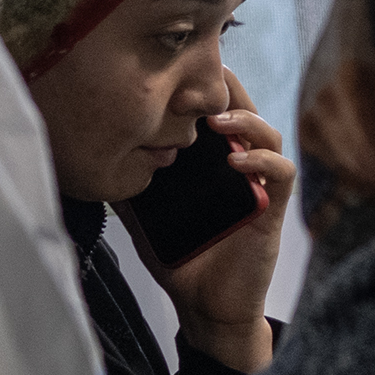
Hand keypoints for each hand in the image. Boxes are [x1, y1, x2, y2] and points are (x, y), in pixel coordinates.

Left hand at [153, 70, 291, 374]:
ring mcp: (259, 184)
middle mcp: (240, 165)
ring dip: (246, 121)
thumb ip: (129, 186)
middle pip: (246, 110)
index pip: (215, 111)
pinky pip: (280, 172)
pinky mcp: (273, 208)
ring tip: (216, 120)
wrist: (205, 307)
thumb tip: (93, 158)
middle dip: (229, 90)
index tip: (182, 67)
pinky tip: (235, 160)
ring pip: (269, 133)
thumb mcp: (145, 215)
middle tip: (207, 75)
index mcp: (212, 161)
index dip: (206, 86)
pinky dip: (262, 160)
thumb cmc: (180, 259)